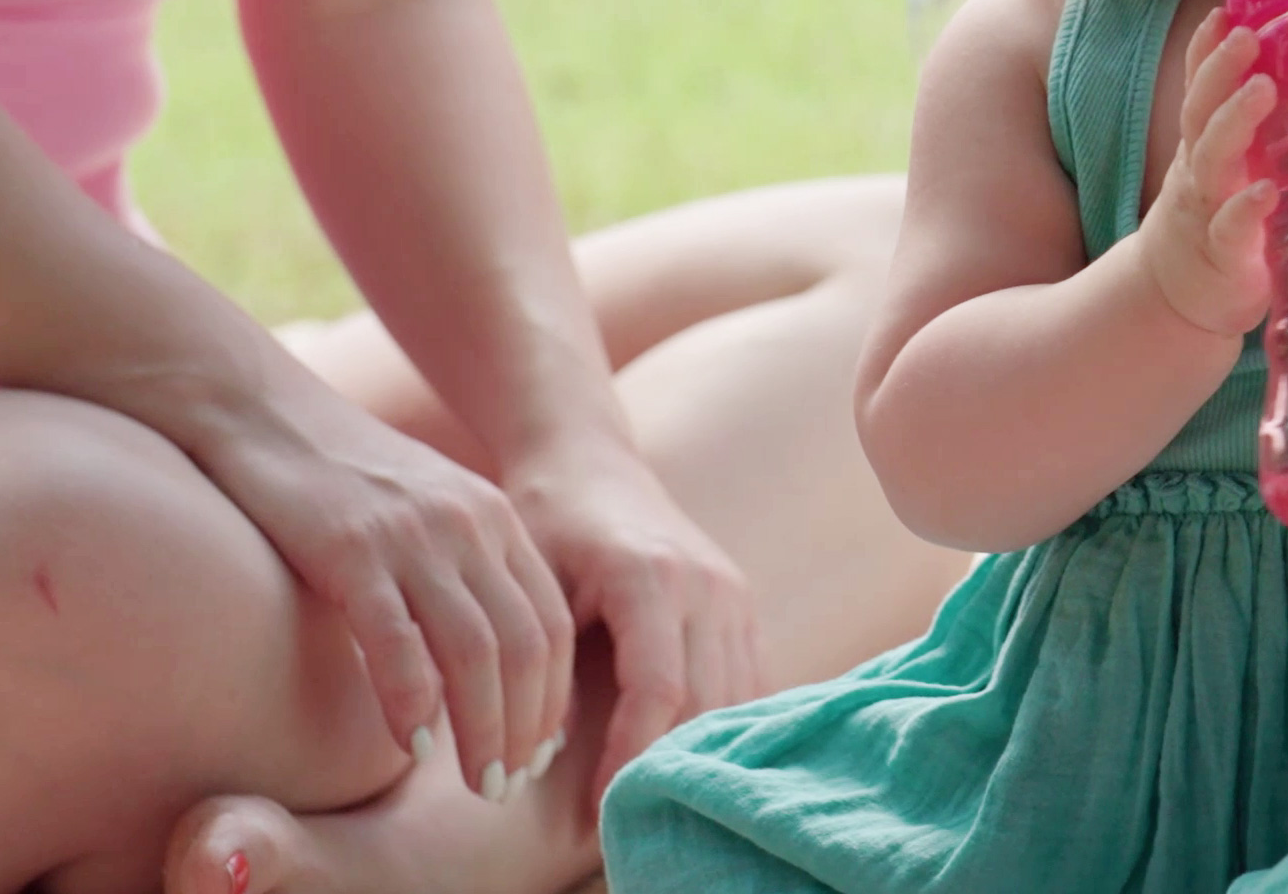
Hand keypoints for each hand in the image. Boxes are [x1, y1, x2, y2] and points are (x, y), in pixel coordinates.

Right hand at [196, 376, 573, 800]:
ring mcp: (413, 534)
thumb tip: (476, 663)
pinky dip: (412, 699)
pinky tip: (412, 744)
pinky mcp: (352, 548)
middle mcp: (469, 523)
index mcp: (493, 517)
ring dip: (482, 728)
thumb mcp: (424, 512)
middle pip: (526, 642)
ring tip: (477, 787)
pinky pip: (397, 638)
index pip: (551, 621)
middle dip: (526, 726)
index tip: (540, 753)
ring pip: (476, 649)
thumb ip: (458, 569)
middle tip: (509, 788)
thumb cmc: (339, 476)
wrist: (263, 411)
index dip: (554, 696)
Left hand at [507, 430, 761, 806]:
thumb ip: (547, 666)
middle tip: (627, 823)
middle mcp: (706, 584)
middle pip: (704, 702)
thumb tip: (547, 755)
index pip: (659, 690)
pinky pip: (752, 681)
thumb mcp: (535, 586)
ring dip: (702, 754)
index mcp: (652, 575)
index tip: (596, 810)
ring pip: (736, 698)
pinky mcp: (744, 603)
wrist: (590, 464)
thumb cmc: (550, 524)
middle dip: (667, 768)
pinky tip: (699, 762)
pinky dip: (728, 726)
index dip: (630, 757)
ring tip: (662, 802)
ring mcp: (734, 592)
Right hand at [1134, 9, 1277, 337]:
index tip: (1223, 11)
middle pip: (1201, 113)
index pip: (1200, 89)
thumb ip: (1263, 131)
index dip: (1207, 51)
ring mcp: (1205, 211)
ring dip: (1234, 121)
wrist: (1174, 298)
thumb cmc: (1216, 220)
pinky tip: (1266, 190)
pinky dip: (1245, 207)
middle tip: (1246, 35)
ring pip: (1211, 161)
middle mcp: (1198, 171)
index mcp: (1202, 147)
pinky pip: (1231, 228)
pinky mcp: (1223, 255)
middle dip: (1220, 70)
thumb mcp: (1230, 169)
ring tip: (1264, 88)